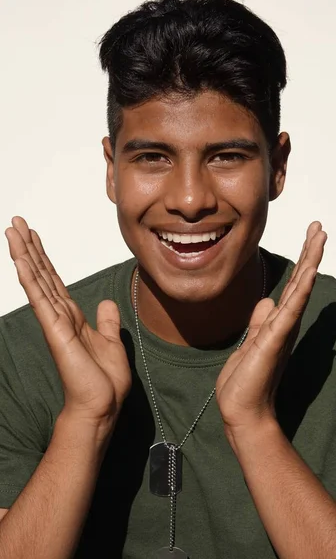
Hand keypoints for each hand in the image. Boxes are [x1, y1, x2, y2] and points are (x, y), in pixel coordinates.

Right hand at [5, 216, 130, 434]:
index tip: (33, 235)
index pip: (53, 279)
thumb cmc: (104, 380)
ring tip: (12, 231)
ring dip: (24, 254)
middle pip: (41, 273)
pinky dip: (30, 278)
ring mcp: (55, 322)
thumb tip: (106, 303)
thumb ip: (106, 321)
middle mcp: (59, 315)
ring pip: (36, 280)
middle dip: (29, 247)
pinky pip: (40, 299)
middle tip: (16, 222)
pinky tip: (20, 260)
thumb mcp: (111, 341)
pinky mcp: (55, 331)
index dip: (43, 256)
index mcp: (72, 316)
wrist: (102, 405)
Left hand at [216, 221, 326, 444]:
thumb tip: (268, 301)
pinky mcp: (274, 340)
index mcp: (279, 322)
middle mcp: (285, 323)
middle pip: (301, 281)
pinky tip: (308, 273)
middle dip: (309, 253)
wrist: (242, 409)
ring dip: (309, 262)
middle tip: (318, 226)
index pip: (293, 285)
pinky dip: (300, 291)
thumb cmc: (246, 379)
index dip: (301, 260)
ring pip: (300, 290)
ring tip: (319, 238)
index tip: (310, 235)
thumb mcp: (252, 341)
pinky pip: (289, 311)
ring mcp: (282, 331)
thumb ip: (261, 320)